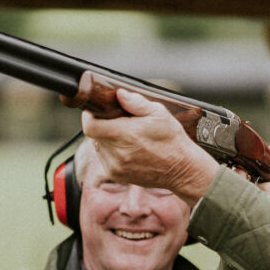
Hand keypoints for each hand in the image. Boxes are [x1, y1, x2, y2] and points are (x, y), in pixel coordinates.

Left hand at [80, 87, 218, 202]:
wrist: (181, 169)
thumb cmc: (172, 141)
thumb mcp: (159, 114)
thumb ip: (136, 103)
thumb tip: (120, 94)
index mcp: (126, 134)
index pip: (90, 126)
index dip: (89, 116)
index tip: (95, 111)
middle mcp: (117, 153)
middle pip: (94, 135)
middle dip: (102, 125)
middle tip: (118, 121)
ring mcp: (115, 166)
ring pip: (98, 146)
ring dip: (106, 138)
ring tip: (125, 136)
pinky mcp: (116, 175)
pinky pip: (104, 158)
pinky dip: (110, 151)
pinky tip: (127, 148)